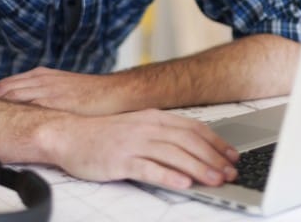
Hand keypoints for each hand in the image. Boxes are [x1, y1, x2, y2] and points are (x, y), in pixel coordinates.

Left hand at [0, 66, 123, 114]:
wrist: (113, 94)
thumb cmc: (92, 96)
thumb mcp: (64, 89)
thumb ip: (45, 95)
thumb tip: (30, 111)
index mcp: (41, 76)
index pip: (5, 85)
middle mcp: (40, 79)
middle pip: (2, 89)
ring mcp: (45, 89)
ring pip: (9, 95)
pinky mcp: (52, 101)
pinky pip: (24, 105)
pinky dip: (11, 114)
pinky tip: (3, 126)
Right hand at [47, 108, 238, 188]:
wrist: (68, 135)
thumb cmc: (103, 135)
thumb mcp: (137, 127)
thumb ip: (162, 134)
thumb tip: (191, 148)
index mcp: (153, 117)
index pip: (192, 128)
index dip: (215, 142)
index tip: (232, 155)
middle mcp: (146, 127)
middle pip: (188, 141)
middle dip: (213, 158)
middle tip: (230, 172)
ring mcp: (133, 143)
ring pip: (173, 154)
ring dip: (198, 168)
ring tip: (215, 180)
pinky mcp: (120, 160)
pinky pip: (149, 168)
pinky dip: (168, 175)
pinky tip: (183, 182)